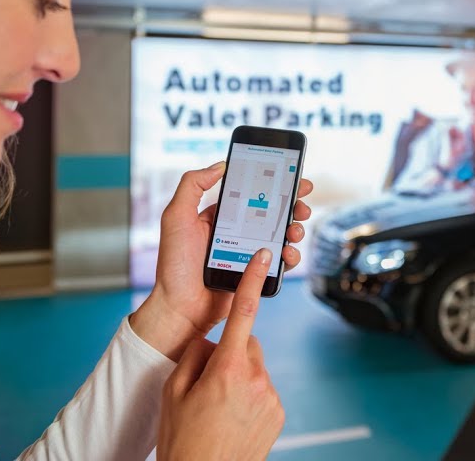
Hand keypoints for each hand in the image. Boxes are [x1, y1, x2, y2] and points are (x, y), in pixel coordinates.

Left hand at [130, 161, 314, 360]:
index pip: (252, 193)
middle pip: (273, 212)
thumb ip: (192, 186)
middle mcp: (237, 232)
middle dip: (292, 205)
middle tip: (300, 205)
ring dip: (295, 228)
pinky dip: (290, 255)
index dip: (274, 184)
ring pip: (280, 235)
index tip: (292, 176)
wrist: (180, 308)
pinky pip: (279, 262)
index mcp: (221, 216)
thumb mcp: (176, 217)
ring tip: (294, 230)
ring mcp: (248, 253)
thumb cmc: (174, 265)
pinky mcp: (256, 274)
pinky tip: (288, 253)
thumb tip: (219, 165)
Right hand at [157, 249, 284, 460]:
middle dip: (229, 353)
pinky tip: (231, 417)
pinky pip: (262, 390)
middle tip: (207, 382)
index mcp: (227, 369)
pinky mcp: (278, 413)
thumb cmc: (184, 441)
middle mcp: (255, 379)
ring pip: (254, 369)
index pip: (242, 314)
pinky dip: (249, 396)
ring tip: (217, 407)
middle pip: (245, 345)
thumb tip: (210, 341)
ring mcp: (270, 397)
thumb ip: (193, 356)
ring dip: (238, 377)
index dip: (251, 281)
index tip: (262, 258)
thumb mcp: (173, 393)